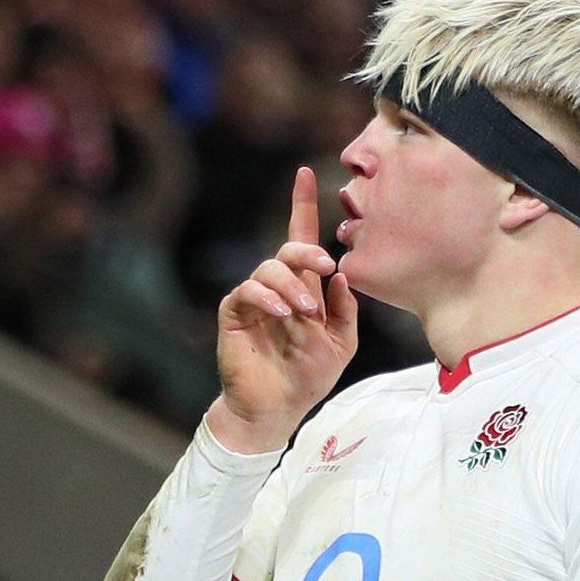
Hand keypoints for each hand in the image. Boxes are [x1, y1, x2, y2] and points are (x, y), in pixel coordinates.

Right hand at [210, 166, 358, 453]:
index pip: (302, 239)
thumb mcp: (342, 342)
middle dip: (307, 252)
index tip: (306, 174)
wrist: (279, 406)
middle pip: (288, 248)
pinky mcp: (234, 312)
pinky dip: (267, 298)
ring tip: (303, 311)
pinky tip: (282, 314)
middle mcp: (278, 286)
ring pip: (268, 268)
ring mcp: (254, 297)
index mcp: (305, 287)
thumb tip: (342, 275)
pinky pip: (247, 291)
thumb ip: (345, 310)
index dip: (303, 206)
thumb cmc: (309, 375)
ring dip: (290, 285)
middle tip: (325, 269)